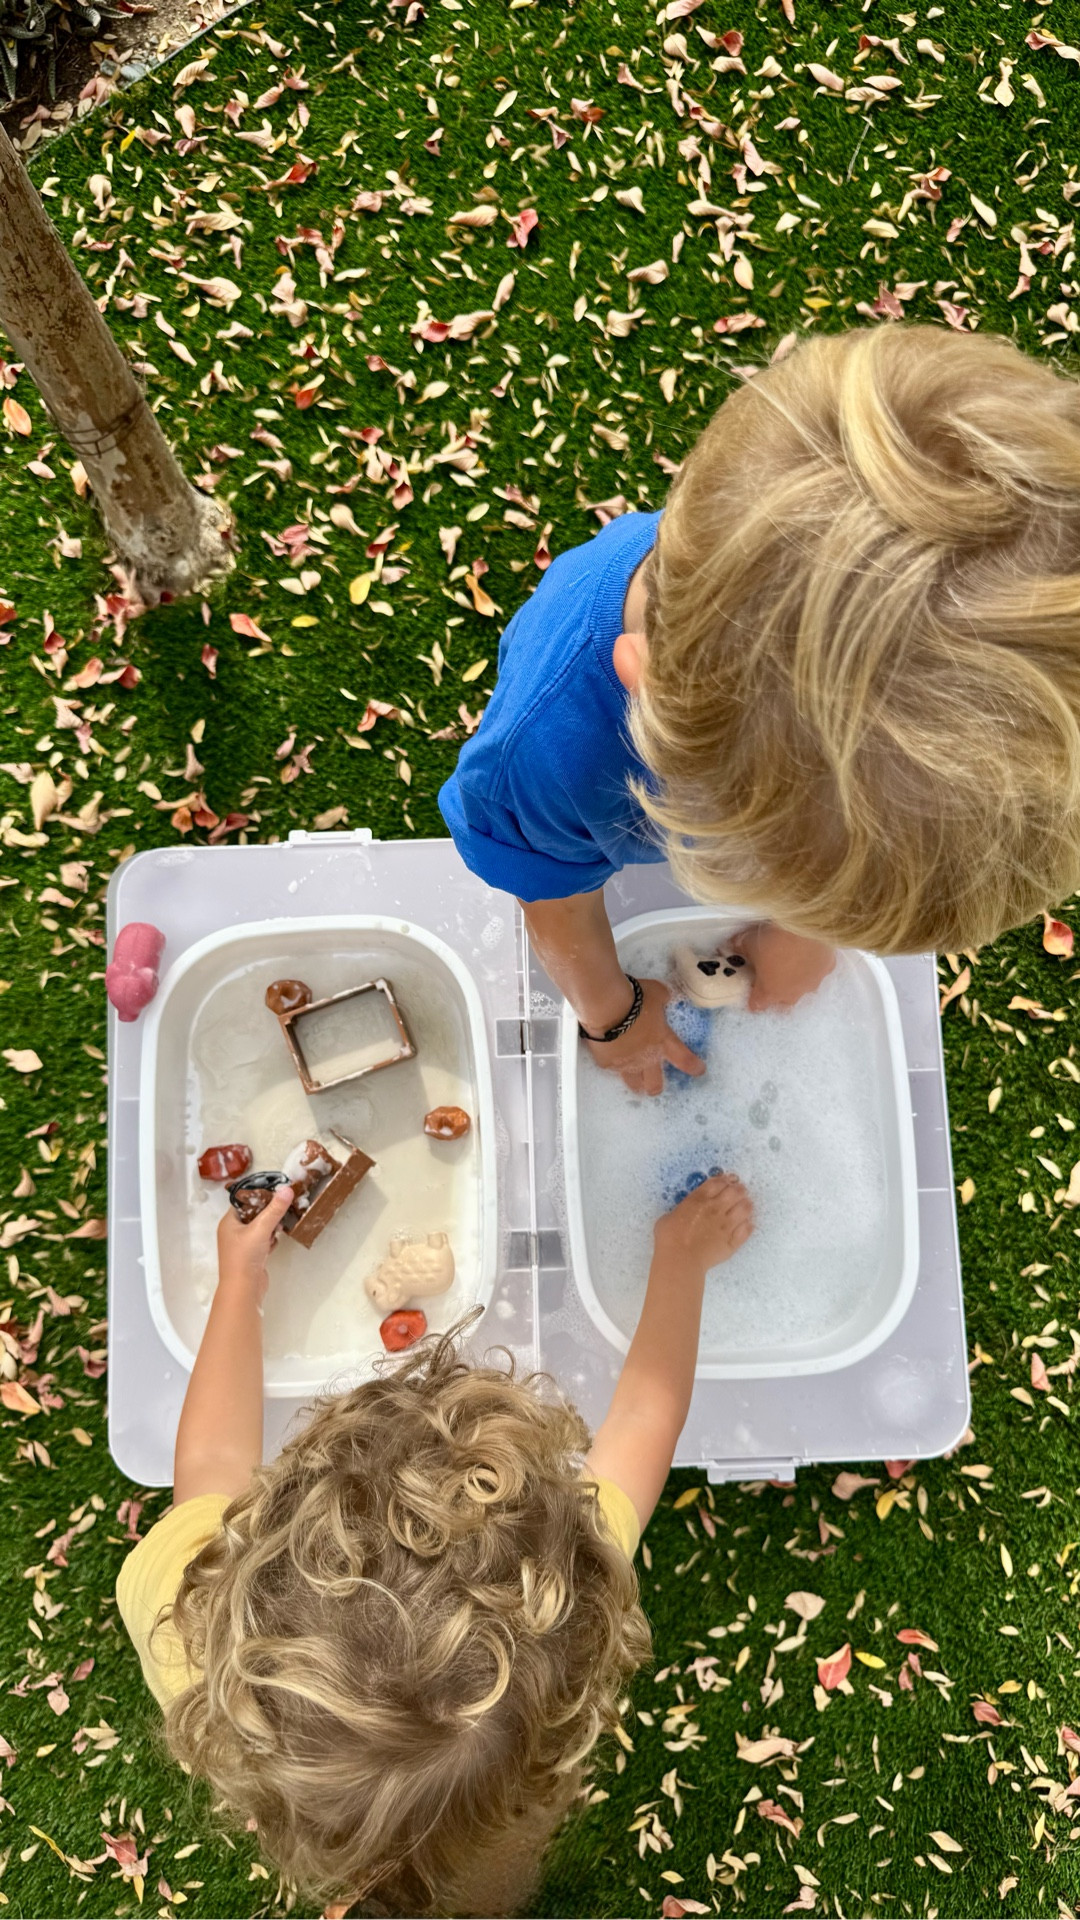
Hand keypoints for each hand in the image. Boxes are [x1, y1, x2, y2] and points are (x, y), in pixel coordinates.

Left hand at [216, 1185, 293, 1304]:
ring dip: (271, 1227)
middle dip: (268, 1213)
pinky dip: (271, 1239)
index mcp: (229, 1222)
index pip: (243, 1202)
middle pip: (253, 1215)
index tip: (276, 1192)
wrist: (244, 1288)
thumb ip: (274, 1209)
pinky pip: (263, 1241)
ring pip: (260, 1228)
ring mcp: (242, 1245)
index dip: (258, 1196)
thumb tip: (287, 1189)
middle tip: (282, 1208)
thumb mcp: (261, 1228)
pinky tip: (277, 1240)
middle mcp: (233, 1232)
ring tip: (281, 1225)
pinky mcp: (252, 1256)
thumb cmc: (245, 1256)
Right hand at [585, 976, 704, 1095]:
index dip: (694, 1067)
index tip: (699, 1070)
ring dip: (636, 1083)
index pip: (685, 1060)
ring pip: (633, 1084)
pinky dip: (612, 1064)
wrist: (606, 1006)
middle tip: (654, 1084)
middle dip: (656, 1086)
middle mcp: (646, 1058)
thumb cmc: (635, 998)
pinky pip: (611, 1068)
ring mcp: (625, 1063)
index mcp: (663, 1042)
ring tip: (634, 1081)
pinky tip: (610, 1058)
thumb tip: (664, 997)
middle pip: (655, 1084)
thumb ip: (663, 998)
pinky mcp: (606, 1063)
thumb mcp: (657, 992)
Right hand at [654, 1171, 753, 1271]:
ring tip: (746, 1205)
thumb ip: (680, 1211)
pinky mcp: (731, 1242)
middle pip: (735, 1192)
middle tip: (740, 1191)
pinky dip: (748, 1226)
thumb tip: (681, 1214)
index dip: (725, 1180)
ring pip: (745, 1209)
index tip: (728, 1180)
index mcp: (699, 1200)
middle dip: (739, 1190)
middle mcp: (716, 1209)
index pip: (717, 1183)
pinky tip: (748, 1224)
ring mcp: (726, 1225)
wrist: (680, 1259)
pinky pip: (746, 1230)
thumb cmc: (669, 1238)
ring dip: (747, 1205)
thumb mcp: (668, 1217)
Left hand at [731, 924, 835, 1011]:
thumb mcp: (747, 941)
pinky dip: (813, 964)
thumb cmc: (772, 937)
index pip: (757, 1005)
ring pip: (804, 987)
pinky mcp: (828, 967)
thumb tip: (732, 948)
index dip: (752, 997)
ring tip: (792, 961)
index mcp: (770, 992)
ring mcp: (813, 982)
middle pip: (783, 1003)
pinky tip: (809, 952)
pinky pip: (819, 970)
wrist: (806, 923)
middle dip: (777, 994)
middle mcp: (793, 993)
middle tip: (771, 976)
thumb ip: (739, 949)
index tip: (750, 987)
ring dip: (797, 979)